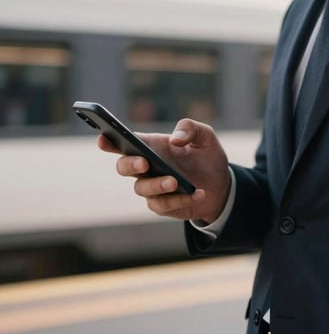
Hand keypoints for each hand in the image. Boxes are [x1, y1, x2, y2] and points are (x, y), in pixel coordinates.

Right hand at [97, 119, 230, 223]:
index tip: (103, 139)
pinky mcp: (163, 205)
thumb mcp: (205, 136)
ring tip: (176, 182)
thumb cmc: (207, 156)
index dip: (109, 141)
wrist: (221, 185)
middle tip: (145, 162)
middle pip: (123, 167)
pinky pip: (162, 205)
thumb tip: (175, 139)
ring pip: (141, 188)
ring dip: (157, 185)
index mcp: (152, 146)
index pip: (124, 142)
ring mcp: (152, 187)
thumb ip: (190, 128)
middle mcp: (147, 167)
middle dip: (130, 164)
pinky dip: (180, 199)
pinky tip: (198, 193)